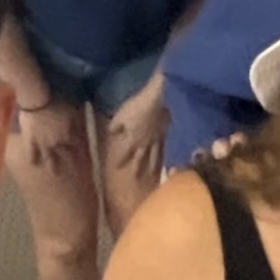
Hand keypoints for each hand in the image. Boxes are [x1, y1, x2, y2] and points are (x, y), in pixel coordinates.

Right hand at [12, 95, 87, 180]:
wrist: (37, 100)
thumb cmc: (56, 101)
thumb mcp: (72, 109)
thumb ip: (77, 120)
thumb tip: (83, 127)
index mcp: (69, 133)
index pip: (78, 144)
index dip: (82, 150)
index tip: (86, 157)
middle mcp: (58, 142)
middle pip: (66, 154)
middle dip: (71, 163)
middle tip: (76, 173)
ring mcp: (43, 143)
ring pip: (49, 158)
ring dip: (53, 166)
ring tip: (56, 173)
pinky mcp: (30, 141)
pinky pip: (31, 152)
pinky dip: (33, 159)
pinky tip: (34, 164)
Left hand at [104, 76, 167, 193]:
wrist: (157, 98)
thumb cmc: (137, 105)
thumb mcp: (120, 115)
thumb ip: (115, 126)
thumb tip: (112, 134)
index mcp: (132, 139)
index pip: (124, 154)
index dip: (120, 161)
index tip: (115, 169)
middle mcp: (144, 143)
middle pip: (140, 160)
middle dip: (136, 170)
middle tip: (135, 181)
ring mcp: (156, 140)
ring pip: (154, 157)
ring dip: (152, 168)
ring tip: (153, 177)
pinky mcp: (165, 134)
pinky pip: (164, 148)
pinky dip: (163, 156)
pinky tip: (166, 161)